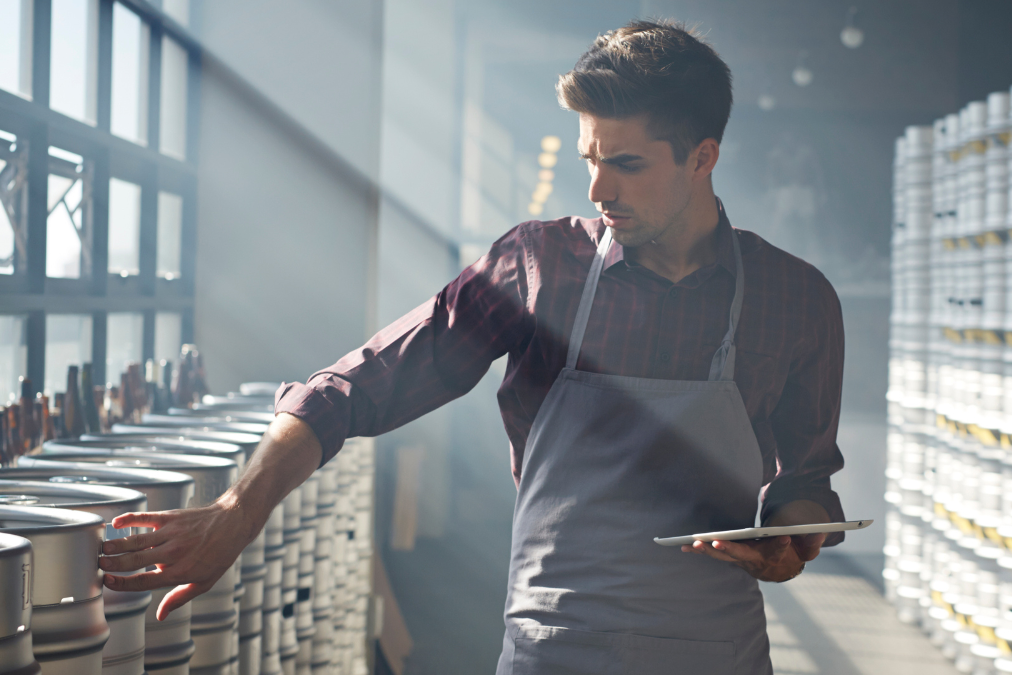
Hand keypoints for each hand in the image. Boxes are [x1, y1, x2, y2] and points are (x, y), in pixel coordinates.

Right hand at [100, 497, 256, 619]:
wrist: (232, 523)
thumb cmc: (219, 554)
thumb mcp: (204, 582)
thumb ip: (179, 598)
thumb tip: (159, 615)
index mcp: (179, 572)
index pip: (144, 581)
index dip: (122, 583)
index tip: (106, 581)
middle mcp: (173, 553)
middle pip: (135, 561)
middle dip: (113, 563)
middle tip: (97, 564)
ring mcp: (171, 533)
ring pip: (137, 540)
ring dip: (116, 544)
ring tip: (101, 548)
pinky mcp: (170, 517)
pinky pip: (145, 517)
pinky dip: (129, 518)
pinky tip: (116, 523)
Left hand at [679, 499, 828, 582]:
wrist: (780, 569)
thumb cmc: (793, 552)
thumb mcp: (807, 547)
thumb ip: (812, 541)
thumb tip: (818, 532)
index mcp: (775, 556)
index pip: (779, 552)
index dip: (781, 546)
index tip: (784, 539)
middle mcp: (755, 560)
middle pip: (742, 555)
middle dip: (730, 549)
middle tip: (718, 540)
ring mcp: (741, 560)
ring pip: (724, 556)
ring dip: (708, 550)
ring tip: (692, 543)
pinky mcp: (731, 556)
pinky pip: (714, 554)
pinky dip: (700, 550)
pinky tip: (683, 546)